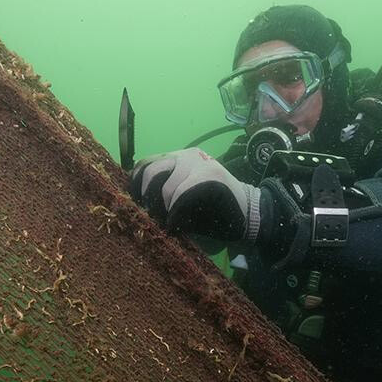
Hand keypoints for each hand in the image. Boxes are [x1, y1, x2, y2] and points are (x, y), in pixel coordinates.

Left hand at [128, 148, 260, 242]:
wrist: (248, 215)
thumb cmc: (211, 212)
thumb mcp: (180, 199)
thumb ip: (160, 194)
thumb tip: (134, 205)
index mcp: (176, 158)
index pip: (144, 165)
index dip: (135, 188)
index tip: (138, 208)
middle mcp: (186, 155)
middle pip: (149, 173)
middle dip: (148, 201)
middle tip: (153, 220)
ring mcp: (199, 162)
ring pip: (165, 186)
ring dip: (164, 209)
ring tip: (170, 224)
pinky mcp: (211, 174)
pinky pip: (182, 194)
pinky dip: (176, 213)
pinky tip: (177, 226)